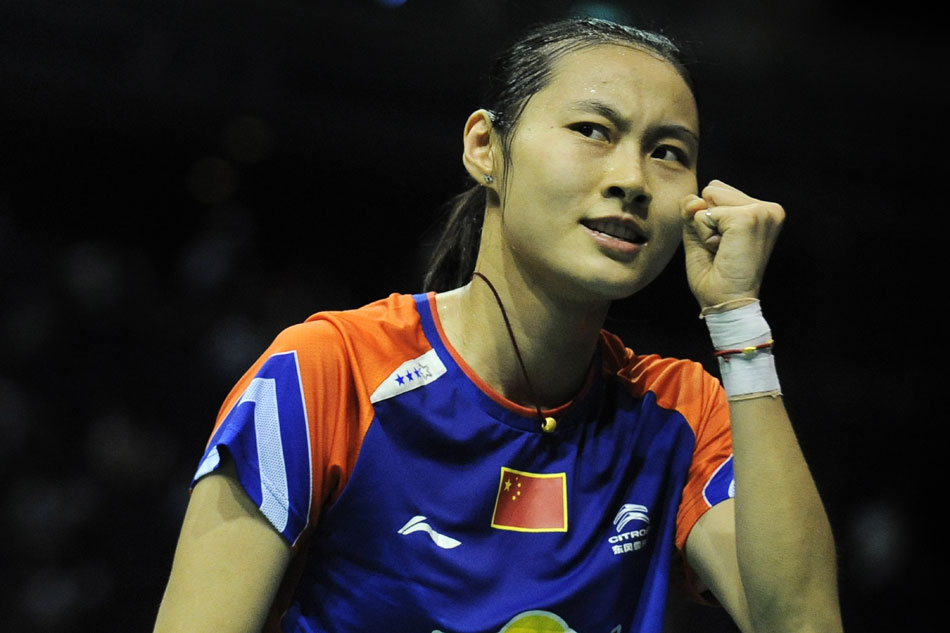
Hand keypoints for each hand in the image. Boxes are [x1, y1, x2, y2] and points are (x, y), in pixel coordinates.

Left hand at [681, 180, 784, 310]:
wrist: (725, 302)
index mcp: (764, 211)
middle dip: (708, 220)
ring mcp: (761, 212)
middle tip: (723, 249)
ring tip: (723, 250)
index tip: (725, 244)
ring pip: (709, 198)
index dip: (710, 219)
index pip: (718, 190)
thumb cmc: (716, 274)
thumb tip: (694, 200)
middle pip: (713, 189)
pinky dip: (705, 235)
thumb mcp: (700, 235)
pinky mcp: (748, 218)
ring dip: (706, 229)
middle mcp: (769, 209)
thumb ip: (693, 210)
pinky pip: (704, 214)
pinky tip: (722, 251)